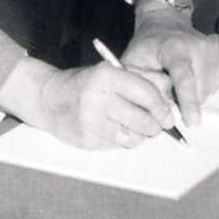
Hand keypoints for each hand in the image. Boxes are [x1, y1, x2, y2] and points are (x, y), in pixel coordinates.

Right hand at [0, 57, 172, 148]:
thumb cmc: (86, 84)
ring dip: (140, 135)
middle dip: (155, 126)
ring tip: (135, 127)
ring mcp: (91, 121)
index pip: (147, 94)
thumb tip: (171, 91)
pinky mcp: (86, 139)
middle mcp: (98, 98)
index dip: (163, 108)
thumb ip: (143, 78)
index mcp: (107, 76)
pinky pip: (118, 146)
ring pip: (134, 137)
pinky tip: (116, 130)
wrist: (47, 98)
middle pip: (144, 120)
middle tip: (156, 125)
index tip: (168, 117)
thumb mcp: (112, 72)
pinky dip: (123, 141)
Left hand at [123, 12, 218, 126]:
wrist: (165, 22)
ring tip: (179, 80)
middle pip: (198, 90)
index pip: (184, 77)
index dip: (188, 101)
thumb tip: (155, 110)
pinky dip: (204, 87)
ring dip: (194, 95)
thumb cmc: (147, 46)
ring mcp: (213, 48)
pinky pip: (215, 84)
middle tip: (170, 90)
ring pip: (208, 91)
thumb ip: (141, 84)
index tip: (193, 122)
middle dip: (184, 101)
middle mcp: (198, 45)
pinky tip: (192, 74)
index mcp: (174, 47)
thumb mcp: (133, 62)